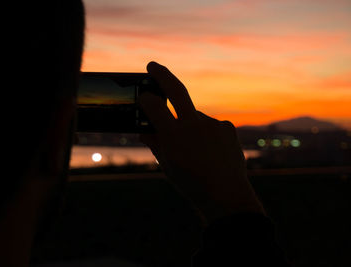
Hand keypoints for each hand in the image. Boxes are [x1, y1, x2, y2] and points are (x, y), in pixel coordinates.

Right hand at [139, 62, 264, 222]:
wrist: (226, 196)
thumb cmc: (191, 183)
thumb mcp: (166, 165)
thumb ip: (154, 143)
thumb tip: (144, 129)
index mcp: (174, 136)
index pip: (154, 105)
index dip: (145, 98)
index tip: (143, 96)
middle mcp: (194, 125)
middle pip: (177, 89)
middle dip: (162, 74)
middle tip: (152, 65)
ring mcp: (213, 124)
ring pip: (194, 116)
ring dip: (189, 126)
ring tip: (195, 151)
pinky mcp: (227, 127)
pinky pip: (210, 124)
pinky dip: (205, 134)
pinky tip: (208, 152)